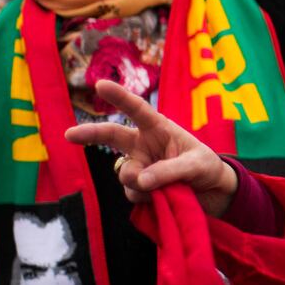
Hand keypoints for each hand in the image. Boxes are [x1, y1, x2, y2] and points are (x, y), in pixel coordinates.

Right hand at [64, 80, 240, 217]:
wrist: (215, 194)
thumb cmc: (206, 168)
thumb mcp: (195, 164)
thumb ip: (168, 170)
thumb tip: (139, 181)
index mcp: (159, 128)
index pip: (137, 109)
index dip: (118, 97)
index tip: (100, 85)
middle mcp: (143, 146)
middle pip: (111, 136)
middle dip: (90, 134)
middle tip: (69, 134)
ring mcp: (139, 167)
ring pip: (126, 175)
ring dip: (142, 184)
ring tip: (169, 189)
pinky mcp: (139, 190)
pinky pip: (133, 195)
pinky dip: (148, 200)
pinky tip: (164, 200)